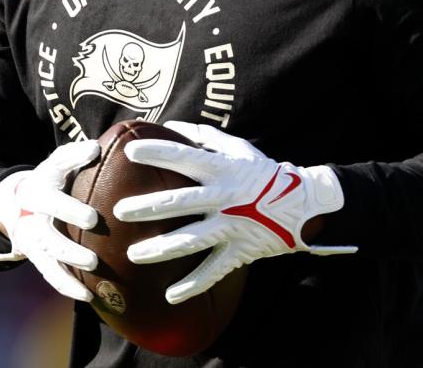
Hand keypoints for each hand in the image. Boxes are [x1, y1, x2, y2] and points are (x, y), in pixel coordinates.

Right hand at [0, 139, 100, 301]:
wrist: (12, 201)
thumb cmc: (45, 179)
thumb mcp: (53, 163)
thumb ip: (72, 155)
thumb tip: (96, 147)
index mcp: (36, 193)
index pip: (51, 203)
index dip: (70, 211)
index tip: (93, 219)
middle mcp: (31, 221)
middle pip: (47, 239)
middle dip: (69, 250)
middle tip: (93, 260)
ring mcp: (32, 243)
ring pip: (47, 263)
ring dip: (67, 276)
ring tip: (90, 286)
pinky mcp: (36, 257)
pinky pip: (50, 276)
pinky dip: (67, 287)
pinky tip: (88, 297)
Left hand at [113, 121, 357, 304]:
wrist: (303, 203)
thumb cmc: (262, 171)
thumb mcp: (238, 148)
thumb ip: (204, 137)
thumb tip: (170, 126)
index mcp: (222, 169)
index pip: (184, 158)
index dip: (158, 153)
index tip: (130, 152)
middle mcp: (224, 197)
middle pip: (180, 202)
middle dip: (148, 207)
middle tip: (119, 211)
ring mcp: (232, 226)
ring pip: (191, 239)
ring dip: (161, 249)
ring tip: (133, 255)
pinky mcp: (240, 250)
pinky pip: (214, 270)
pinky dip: (193, 285)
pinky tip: (171, 296)